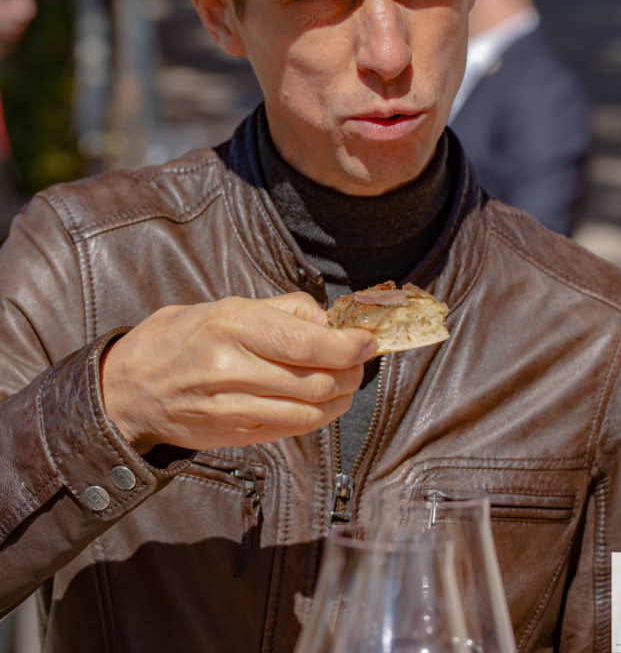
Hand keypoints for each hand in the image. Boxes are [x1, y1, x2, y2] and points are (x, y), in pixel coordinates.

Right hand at [100, 292, 375, 452]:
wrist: (132, 387)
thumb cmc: (184, 337)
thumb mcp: (228, 304)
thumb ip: (283, 310)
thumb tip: (330, 320)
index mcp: (232, 324)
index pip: (308, 341)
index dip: (349, 345)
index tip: (368, 340)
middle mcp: (232, 367)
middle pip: (317, 379)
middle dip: (352, 370)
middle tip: (360, 359)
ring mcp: (232, 406)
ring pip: (311, 409)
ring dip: (341, 396)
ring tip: (346, 379)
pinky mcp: (235, 435)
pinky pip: (293, 428)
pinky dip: (318, 415)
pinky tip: (321, 400)